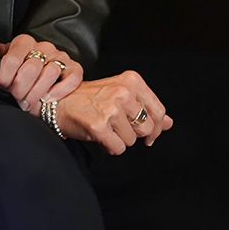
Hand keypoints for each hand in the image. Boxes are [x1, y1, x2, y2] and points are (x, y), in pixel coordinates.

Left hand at [0, 34, 82, 115]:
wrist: (41, 74)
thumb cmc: (20, 66)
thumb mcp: (3, 57)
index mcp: (24, 42)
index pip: (12, 59)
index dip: (5, 77)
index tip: (2, 87)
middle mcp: (43, 46)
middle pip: (30, 69)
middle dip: (20, 89)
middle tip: (15, 99)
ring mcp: (59, 56)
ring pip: (50, 73)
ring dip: (37, 93)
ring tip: (29, 103)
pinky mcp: (74, 68)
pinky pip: (72, 77)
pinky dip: (60, 89)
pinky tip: (49, 98)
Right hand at [54, 71, 172, 154]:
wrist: (58, 100)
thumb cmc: (89, 97)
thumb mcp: (120, 94)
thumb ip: (146, 107)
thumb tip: (170, 122)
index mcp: (131, 81)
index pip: (159, 111)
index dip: (156, 127)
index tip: (148, 133)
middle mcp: (122, 92)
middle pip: (147, 128)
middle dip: (135, 133)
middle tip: (118, 125)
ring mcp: (110, 108)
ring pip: (132, 141)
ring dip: (120, 139)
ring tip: (105, 126)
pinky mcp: (99, 125)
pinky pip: (118, 148)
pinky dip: (110, 146)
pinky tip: (100, 134)